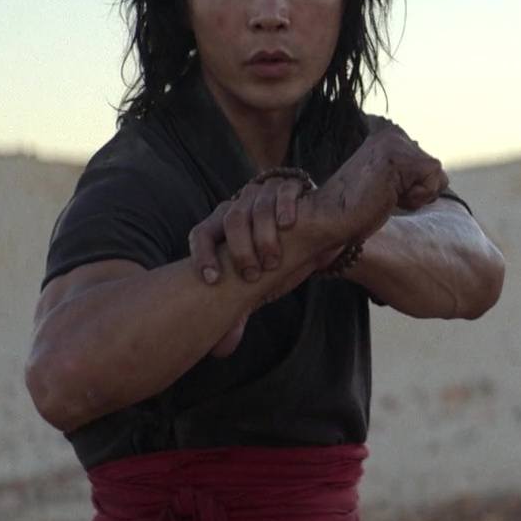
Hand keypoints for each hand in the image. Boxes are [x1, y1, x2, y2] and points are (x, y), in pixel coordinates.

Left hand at [187, 172, 310, 286]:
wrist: (318, 229)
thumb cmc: (282, 258)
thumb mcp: (257, 276)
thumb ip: (241, 295)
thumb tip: (229, 335)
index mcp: (224, 223)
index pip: (202, 234)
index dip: (202, 255)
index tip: (212, 280)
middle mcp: (241, 203)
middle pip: (232, 221)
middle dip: (240, 251)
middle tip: (252, 274)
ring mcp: (265, 192)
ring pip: (257, 208)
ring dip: (263, 238)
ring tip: (272, 262)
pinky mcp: (291, 185)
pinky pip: (283, 191)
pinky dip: (284, 207)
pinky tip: (287, 224)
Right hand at [307, 125, 448, 242]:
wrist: (328, 217)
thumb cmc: (356, 209)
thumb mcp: (388, 182)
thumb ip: (407, 173)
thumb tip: (438, 175)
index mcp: (389, 136)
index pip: (428, 166)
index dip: (413, 189)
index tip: (383, 192)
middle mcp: (393, 133)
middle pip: (436, 170)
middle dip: (417, 191)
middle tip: (383, 195)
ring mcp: (395, 142)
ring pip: (437, 176)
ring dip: (416, 196)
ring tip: (385, 195)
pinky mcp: (398, 158)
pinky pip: (434, 181)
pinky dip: (416, 198)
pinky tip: (388, 197)